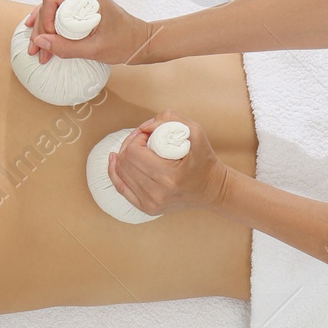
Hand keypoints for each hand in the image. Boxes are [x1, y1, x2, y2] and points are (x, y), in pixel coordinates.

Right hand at [22, 0, 152, 65]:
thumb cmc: (123, 43)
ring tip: (36, 49)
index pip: (52, 0)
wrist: (140, 41)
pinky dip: (50, 25)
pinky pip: (60, 13)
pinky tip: (40, 35)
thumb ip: (66, 47)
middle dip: (41, 29)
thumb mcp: (94, 49)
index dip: (44, 20)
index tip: (47, 40)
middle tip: (36, 51)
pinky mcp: (82, 6)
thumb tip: (40, 42)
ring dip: (43, 29)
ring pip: (52, 10)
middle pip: (49, 5)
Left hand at [106, 111, 229, 215]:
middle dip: (129, 145)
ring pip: (120, 174)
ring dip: (123, 157)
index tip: (146, 135)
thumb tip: (143, 127)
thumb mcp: (195, 132)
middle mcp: (157, 193)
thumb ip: (170, 119)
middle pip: (125, 162)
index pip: (134, 153)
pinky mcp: (147, 208)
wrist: (212, 190)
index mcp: (169, 176)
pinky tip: (115, 161)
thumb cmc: (205, 161)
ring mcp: (150, 203)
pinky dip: (115, 172)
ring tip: (136, 149)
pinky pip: (121, 187)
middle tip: (141, 140)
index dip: (135, 138)